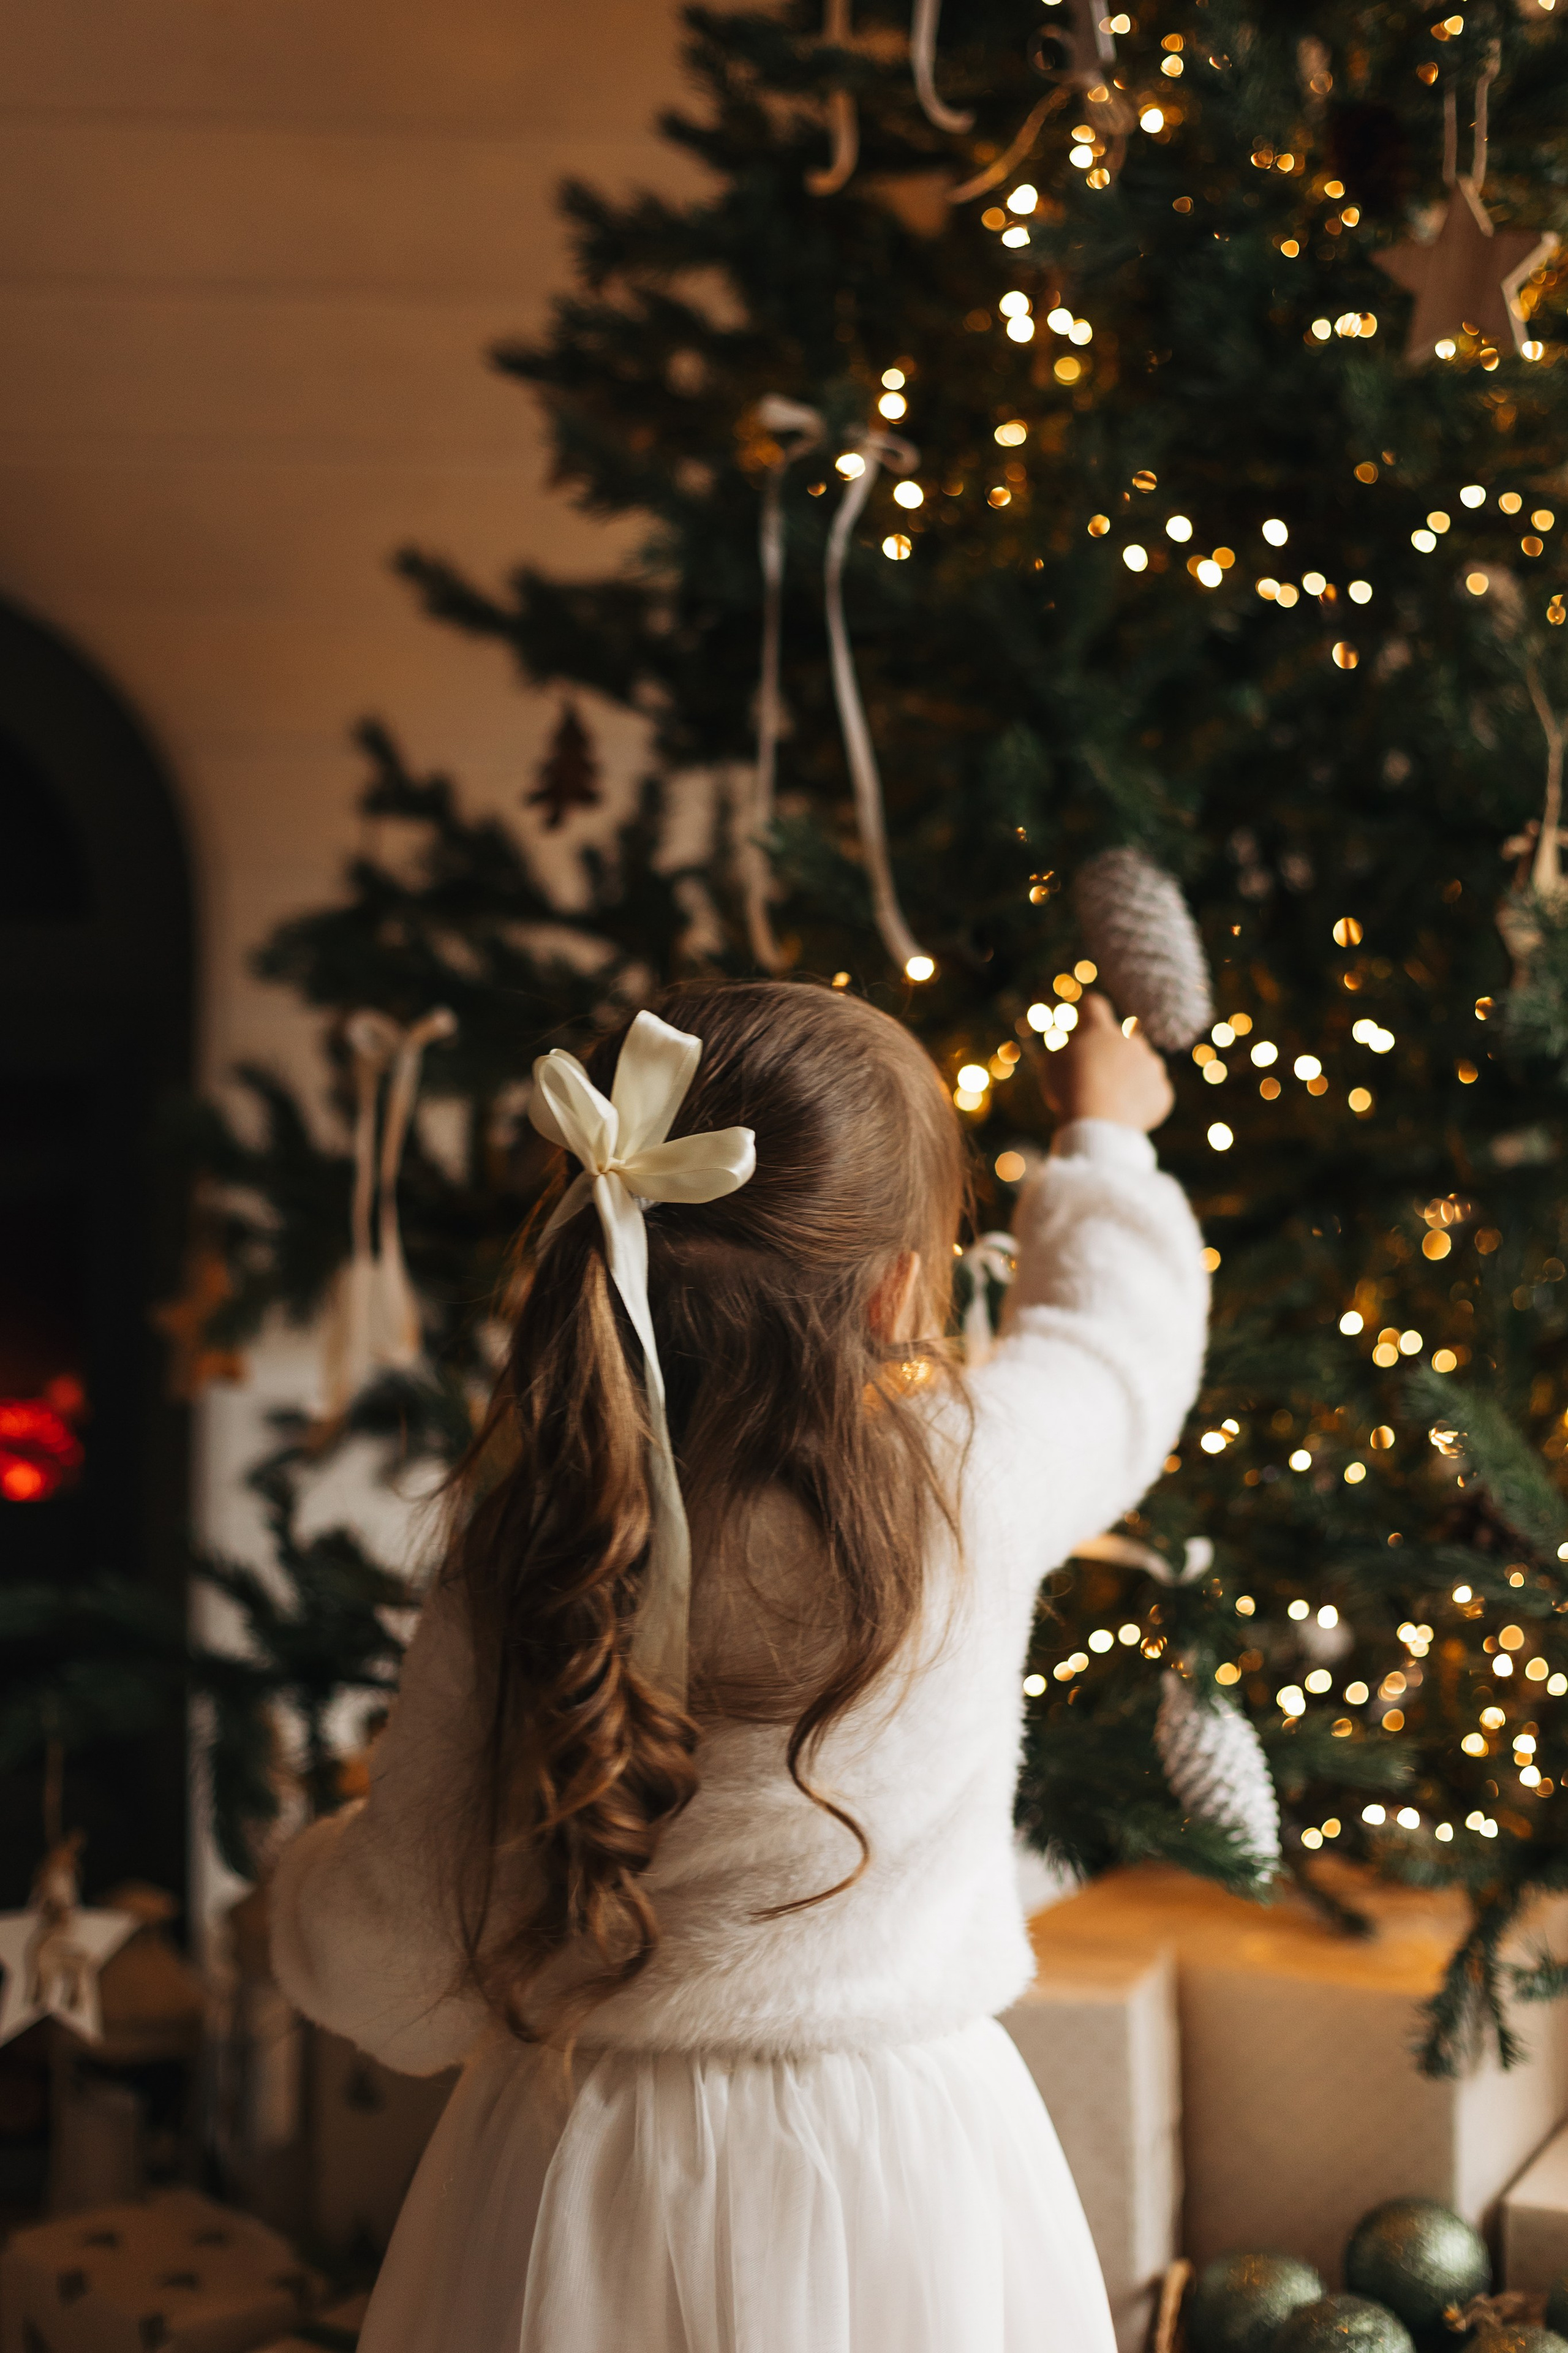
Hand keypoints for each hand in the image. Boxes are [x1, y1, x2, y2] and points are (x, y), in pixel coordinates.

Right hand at [1041, 991, 1173, 1131]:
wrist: (1099, 1120)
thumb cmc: (1070, 1090)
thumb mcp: (1054, 1065)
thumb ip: (1067, 1051)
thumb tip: (1078, 1053)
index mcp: (1101, 1031)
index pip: (1095, 1007)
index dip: (1091, 1009)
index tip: (1090, 1008)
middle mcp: (1131, 1041)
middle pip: (1123, 1042)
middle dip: (1113, 1057)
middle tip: (1097, 1080)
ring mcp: (1151, 1065)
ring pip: (1141, 1068)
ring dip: (1130, 1079)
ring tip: (1112, 1102)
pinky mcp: (1162, 1091)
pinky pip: (1152, 1094)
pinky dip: (1142, 1103)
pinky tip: (1126, 1114)